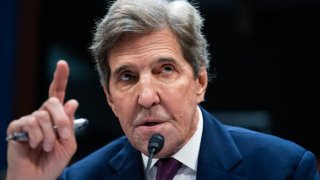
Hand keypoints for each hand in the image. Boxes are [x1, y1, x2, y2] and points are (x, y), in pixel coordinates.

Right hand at [6, 60, 78, 179]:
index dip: (60, 78)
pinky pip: (29, 123)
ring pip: (42, 115)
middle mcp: (42, 115)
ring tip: (48, 147)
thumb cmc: (53, 161)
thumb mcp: (69, 143)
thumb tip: (72, 101)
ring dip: (50, 135)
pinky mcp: (16, 128)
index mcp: (55, 117)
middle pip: (52, 101)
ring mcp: (28, 121)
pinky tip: (35, 145)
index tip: (62, 64)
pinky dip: (37, 136)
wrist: (38, 179)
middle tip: (65, 136)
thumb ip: (70, 123)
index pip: (58, 94)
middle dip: (62, 119)